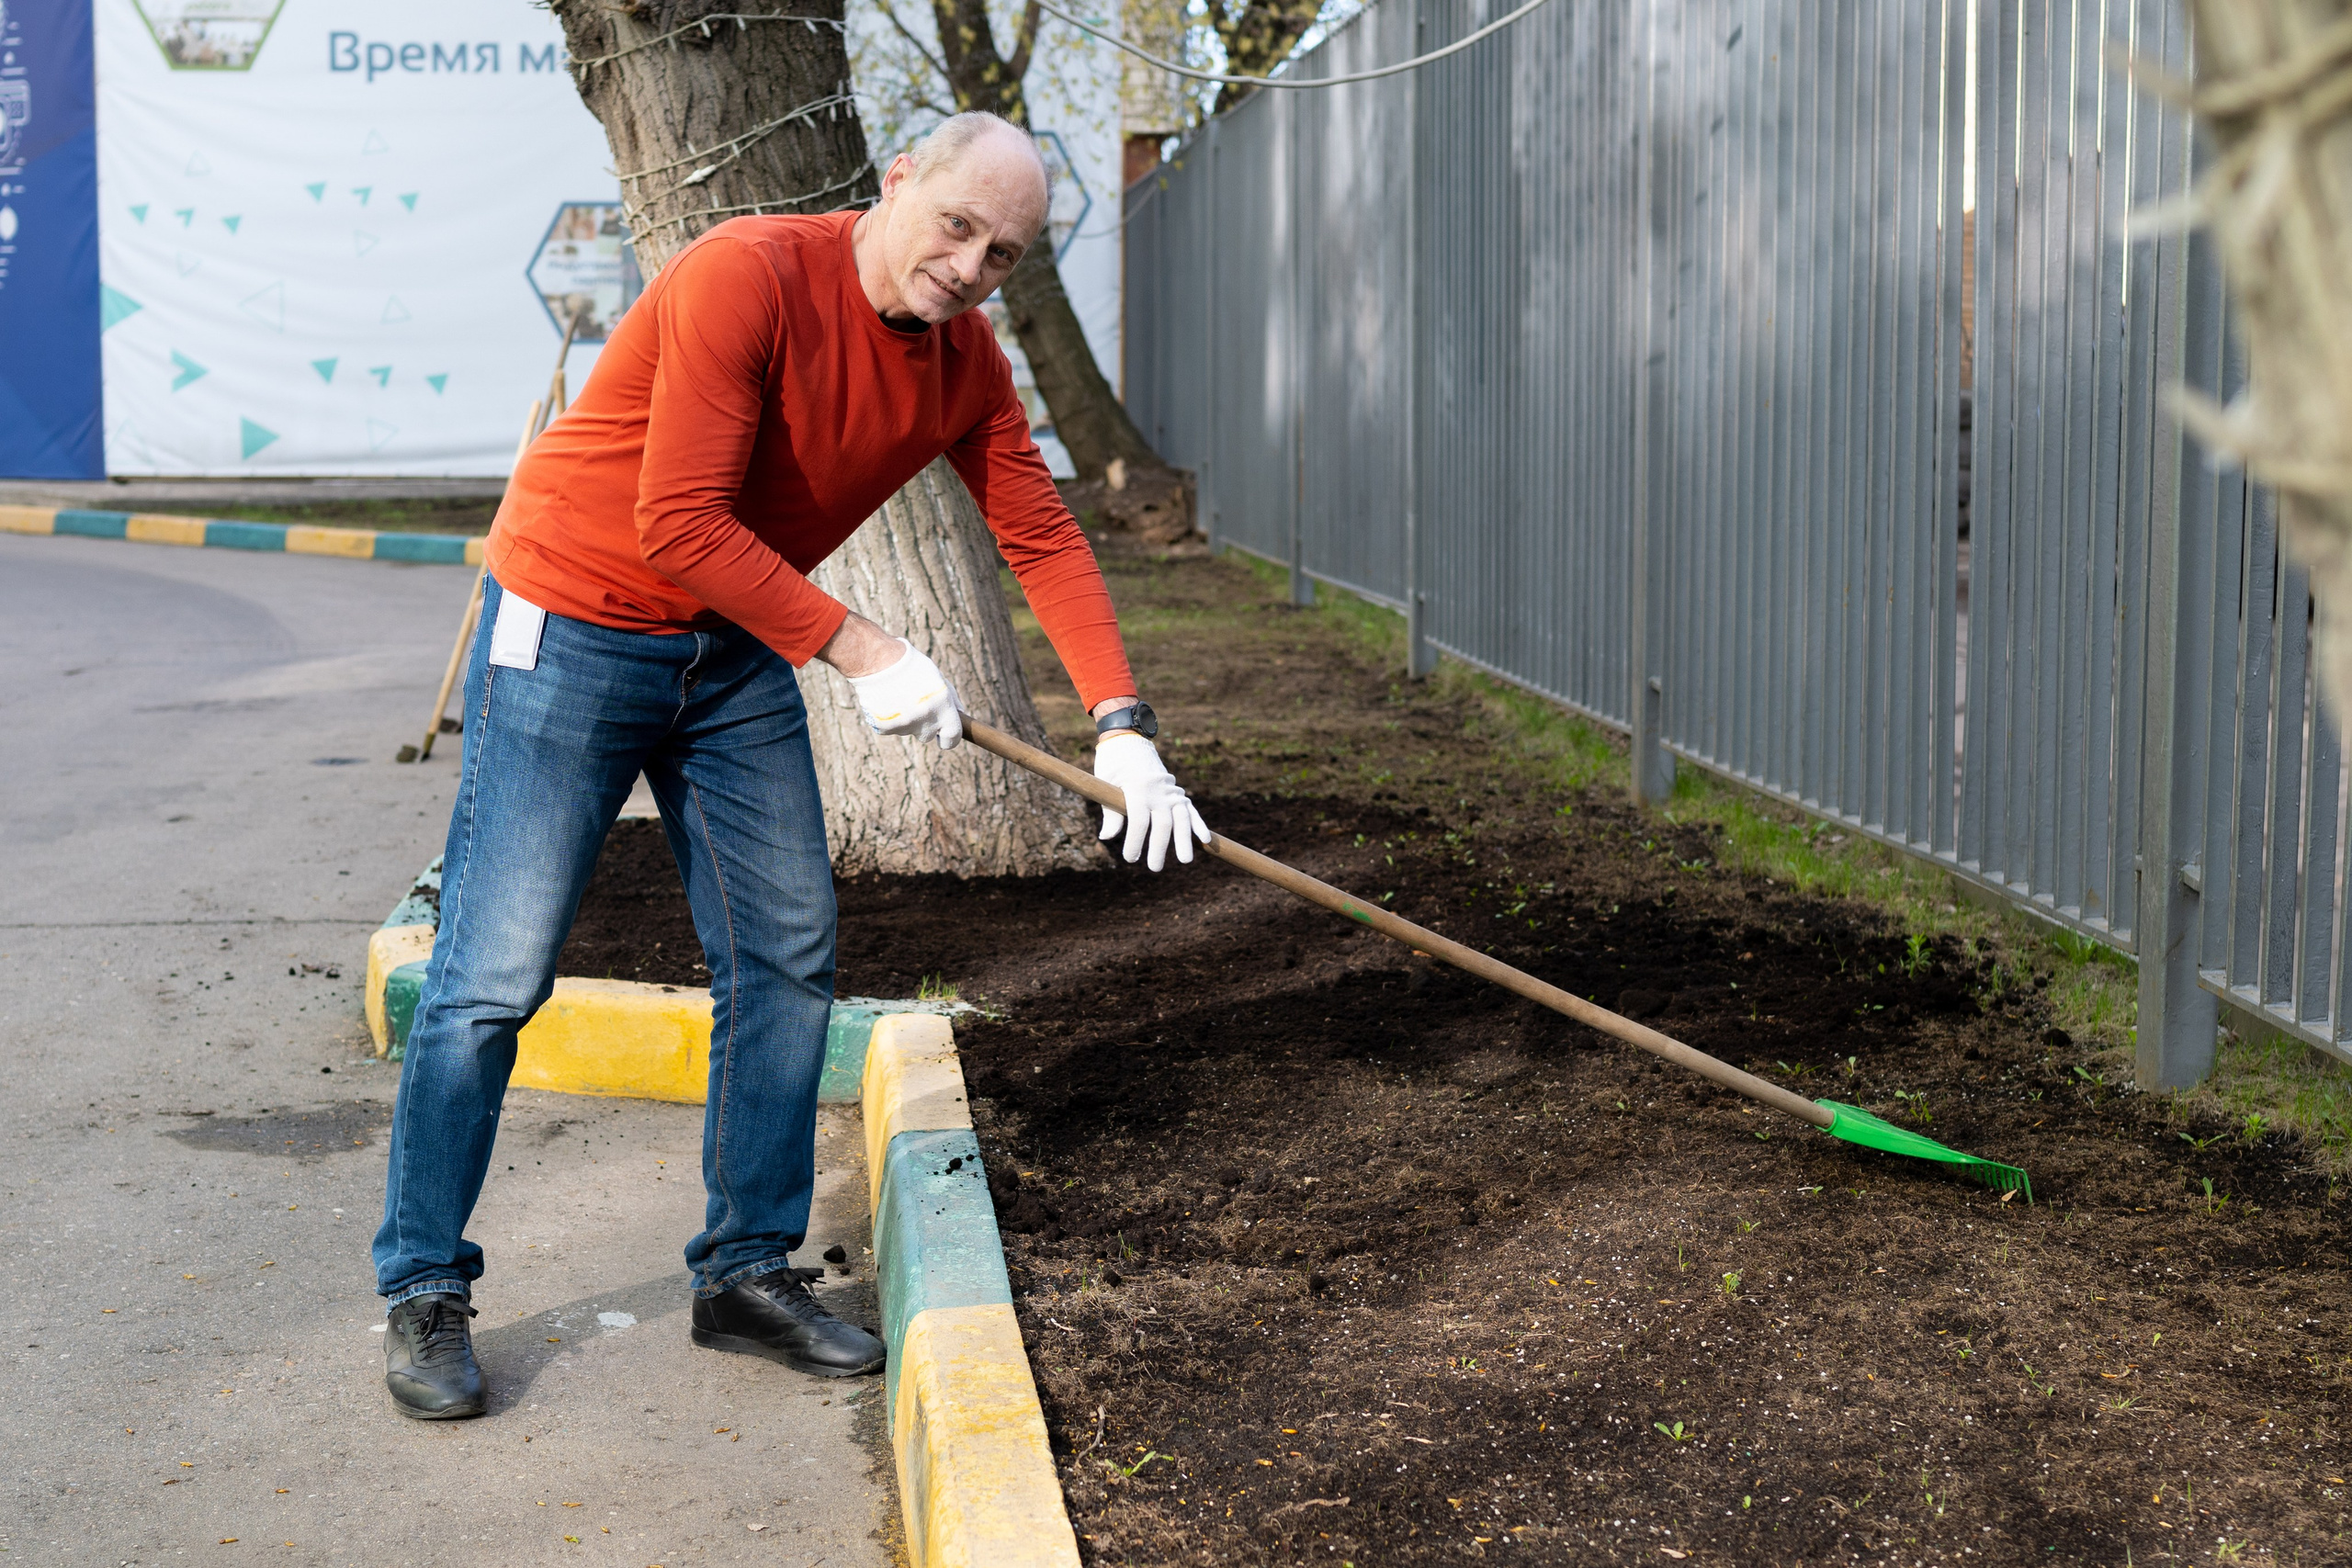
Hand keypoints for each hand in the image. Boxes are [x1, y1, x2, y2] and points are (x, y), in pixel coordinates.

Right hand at [844, 640, 962, 749]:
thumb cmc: (911, 665)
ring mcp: (904, 725)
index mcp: (942, 707)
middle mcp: (925, 719)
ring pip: (907, 730)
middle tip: (914, 705)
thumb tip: (960, 713)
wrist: (876, 659)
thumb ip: (951, 698)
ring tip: (897, 696)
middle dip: (923, 725)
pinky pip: (889, 728)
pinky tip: (885, 700)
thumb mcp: (937, 677)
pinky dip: (888, 719)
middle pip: (927, 735)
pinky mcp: (884, 727)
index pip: (953, 737)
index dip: (949, 739)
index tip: (944, 737)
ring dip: (905, 719)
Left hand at [1093, 731, 1208, 870]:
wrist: (1129, 739)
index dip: (1136, 842)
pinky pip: (1190, 809)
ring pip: (1181, 818)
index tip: (1130, 858)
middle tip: (1155, 868)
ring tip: (1186, 860)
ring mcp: (1170, 790)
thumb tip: (1106, 838)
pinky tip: (1206, 839)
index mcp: (1137, 788)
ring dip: (1184, 840)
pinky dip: (1198, 824)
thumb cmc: (1113, 764)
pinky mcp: (1176, 791)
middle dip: (1160, 847)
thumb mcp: (1106, 785)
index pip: (1140, 822)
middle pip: (1163, 824)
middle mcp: (1157, 790)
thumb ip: (1110, 812)